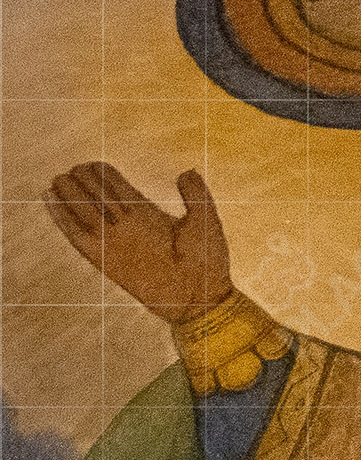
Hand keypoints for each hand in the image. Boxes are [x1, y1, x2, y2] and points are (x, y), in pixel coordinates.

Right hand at [43, 164, 232, 322]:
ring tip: (58, 179)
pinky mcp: (107, 261)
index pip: (120, 190)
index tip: (92, 163)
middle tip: (71, 168)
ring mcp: (117, 243)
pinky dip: (65, 222)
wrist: (201, 296)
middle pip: (99, 199)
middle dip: (83, 183)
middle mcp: (130, 227)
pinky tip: (53, 205)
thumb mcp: (205, 220)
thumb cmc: (208, 261)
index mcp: (150, 216)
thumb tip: (186, 171)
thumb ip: (196, 193)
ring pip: (87, 215)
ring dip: (72, 197)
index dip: (106, 176)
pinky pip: (80, 239)